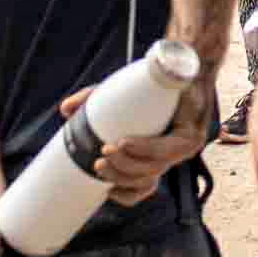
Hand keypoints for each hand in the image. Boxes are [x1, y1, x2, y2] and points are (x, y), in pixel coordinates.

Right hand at [83, 65, 214, 203]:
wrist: (184, 61)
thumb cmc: (152, 82)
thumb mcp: (116, 95)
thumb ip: (91, 101)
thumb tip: (64, 111)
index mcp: (157, 155)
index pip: (145, 186)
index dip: (127, 195)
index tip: (105, 190)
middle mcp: (173, 155)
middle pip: (147, 179)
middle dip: (119, 176)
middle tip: (97, 164)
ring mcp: (185, 146)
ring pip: (156, 167)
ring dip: (129, 163)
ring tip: (108, 151)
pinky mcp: (192, 132)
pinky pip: (168, 147)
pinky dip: (144, 148)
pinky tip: (126, 142)